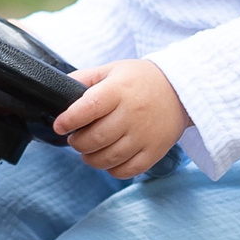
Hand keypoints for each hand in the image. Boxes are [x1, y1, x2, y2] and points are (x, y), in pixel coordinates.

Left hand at [56, 59, 189, 177]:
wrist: (181, 91)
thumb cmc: (141, 80)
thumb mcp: (112, 70)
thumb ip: (84, 79)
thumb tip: (58, 90)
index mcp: (118, 90)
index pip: (87, 109)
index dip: (69, 120)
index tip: (60, 125)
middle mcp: (132, 113)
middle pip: (96, 138)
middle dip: (77, 143)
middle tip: (75, 139)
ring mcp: (144, 135)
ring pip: (109, 158)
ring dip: (91, 158)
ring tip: (88, 151)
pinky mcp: (154, 151)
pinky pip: (127, 170)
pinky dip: (112, 170)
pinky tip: (109, 159)